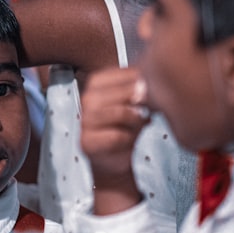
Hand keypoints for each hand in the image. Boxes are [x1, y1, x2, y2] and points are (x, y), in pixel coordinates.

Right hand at [79, 67, 149, 210]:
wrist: (116, 157)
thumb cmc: (127, 127)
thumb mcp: (136, 101)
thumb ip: (140, 86)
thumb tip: (149, 80)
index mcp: (96, 84)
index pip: (121, 75)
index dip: (139, 84)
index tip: (146, 94)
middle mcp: (86, 99)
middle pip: (122, 93)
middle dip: (139, 104)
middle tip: (144, 112)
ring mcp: (84, 121)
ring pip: (120, 113)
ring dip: (135, 121)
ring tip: (137, 125)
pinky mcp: (86, 141)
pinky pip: (116, 136)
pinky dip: (128, 139)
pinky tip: (128, 140)